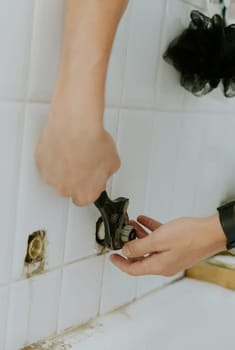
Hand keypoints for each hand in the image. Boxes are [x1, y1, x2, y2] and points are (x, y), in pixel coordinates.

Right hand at [35, 94, 119, 205]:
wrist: (76, 126)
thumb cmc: (93, 143)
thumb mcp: (113, 162)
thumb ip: (106, 174)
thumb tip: (103, 171)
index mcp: (85, 194)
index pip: (87, 198)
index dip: (90, 186)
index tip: (92, 178)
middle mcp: (66, 190)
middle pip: (70, 189)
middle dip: (76, 178)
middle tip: (84, 162)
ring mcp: (51, 177)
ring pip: (57, 177)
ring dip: (64, 168)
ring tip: (74, 152)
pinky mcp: (41, 162)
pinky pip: (48, 163)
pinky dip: (54, 156)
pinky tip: (63, 146)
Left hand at [110, 214, 225, 275]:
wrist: (211, 232)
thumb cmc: (190, 236)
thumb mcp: (159, 240)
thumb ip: (139, 246)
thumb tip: (126, 251)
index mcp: (158, 266)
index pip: (133, 269)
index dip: (120, 263)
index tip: (112, 257)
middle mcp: (164, 264)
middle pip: (140, 257)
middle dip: (130, 245)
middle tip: (122, 235)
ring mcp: (171, 256)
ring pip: (149, 247)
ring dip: (139, 236)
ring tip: (131, 224)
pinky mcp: (177, 247)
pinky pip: (159, 240)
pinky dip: (150, 231)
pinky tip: (144, 221)